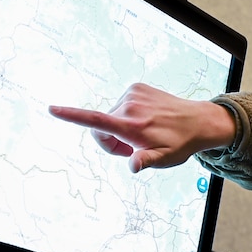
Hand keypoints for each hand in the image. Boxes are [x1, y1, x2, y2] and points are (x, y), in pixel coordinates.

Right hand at [50, 84, 236, 172]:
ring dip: (120, 128)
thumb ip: (146, 161)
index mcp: (132, 126)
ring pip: (110, 116)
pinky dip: (128, 115)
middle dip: (110, 141)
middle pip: (100, 127)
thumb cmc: (179, 144)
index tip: (52, 109)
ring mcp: (133, 94)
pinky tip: (147, 119)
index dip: (71, 116)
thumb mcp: (164, 159)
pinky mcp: (137, 87)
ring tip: (144, 133)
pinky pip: (121, 105)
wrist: (198, 121)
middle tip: (133, 149)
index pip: (96, 121)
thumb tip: (134, 165)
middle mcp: (129, 106)